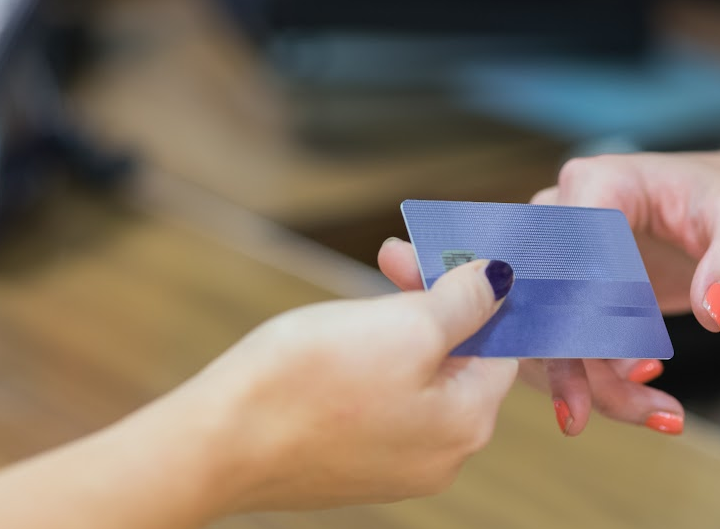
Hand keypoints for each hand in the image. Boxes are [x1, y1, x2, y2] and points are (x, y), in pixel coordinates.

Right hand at [159, 258, 518, 513]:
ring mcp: (395, 465)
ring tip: (356, 300)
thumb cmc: (310, 383)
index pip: (500, 345)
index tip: (439, 254)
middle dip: (428, 302)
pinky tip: (336, 343)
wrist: (219, 443)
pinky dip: (369, 365)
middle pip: (457, 360)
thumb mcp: (402, 326)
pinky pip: (381, 402)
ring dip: (396, 328)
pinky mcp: (352, 464)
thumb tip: (501, 281)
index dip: (474, 292)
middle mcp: (442, 456)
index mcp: (467, 423)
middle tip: (389, 256)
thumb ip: (464, 303)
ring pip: (417, 378)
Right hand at [379, 239, 684, 436]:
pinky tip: (650, 398)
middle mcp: (562, 217)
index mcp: (597, 182)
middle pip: (545, 301)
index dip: (582, 307)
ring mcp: (561, 258)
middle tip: (642, 407)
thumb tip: (713, 313)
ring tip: (662, 413)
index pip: (567, 250)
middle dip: (583, 366)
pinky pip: (568, 349)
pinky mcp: (572, 295)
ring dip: (596, 386)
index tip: (618, 359)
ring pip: (548, 337)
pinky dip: (603, 384)